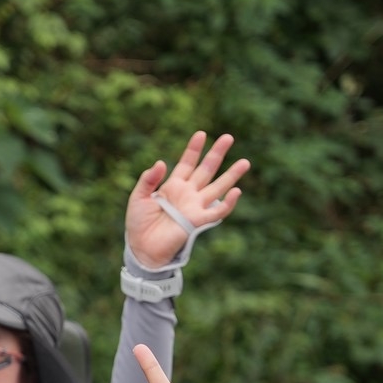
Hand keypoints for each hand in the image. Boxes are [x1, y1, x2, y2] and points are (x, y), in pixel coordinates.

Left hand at [125, 130, 248, 268]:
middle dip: (217, 154)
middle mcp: (187, 194)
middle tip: (229, 137)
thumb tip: (162, 162)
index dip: (194, 149)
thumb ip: (148, 179)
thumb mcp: (138, 197)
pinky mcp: (197, 221)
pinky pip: (217, 211)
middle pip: (206, 170)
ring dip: (231, 175)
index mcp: (173, 186)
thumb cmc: (138, 224)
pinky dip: (228, 203)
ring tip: (245, 162)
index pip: (187, 163)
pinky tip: (236, 191)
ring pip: (217, 187)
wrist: (140, 248)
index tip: (201, 134)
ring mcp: (194, 206)